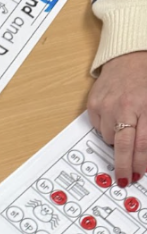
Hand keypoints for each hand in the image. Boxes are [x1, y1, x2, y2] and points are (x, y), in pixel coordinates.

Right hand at [88, 52, 146, 184]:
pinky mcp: (93, 105)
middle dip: (125, 167)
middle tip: (125, 179)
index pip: (143, 144)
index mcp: (146, 105)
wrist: (129, 54)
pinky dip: (106, 128)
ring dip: (117, 140)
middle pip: (123, 147)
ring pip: (109, 138)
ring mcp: (107, 106)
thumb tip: (146, 154)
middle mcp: (125, 107)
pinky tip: (115, 117)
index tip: (139, 174)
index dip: (141, 162)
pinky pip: (98, 128)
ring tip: (124, 127)